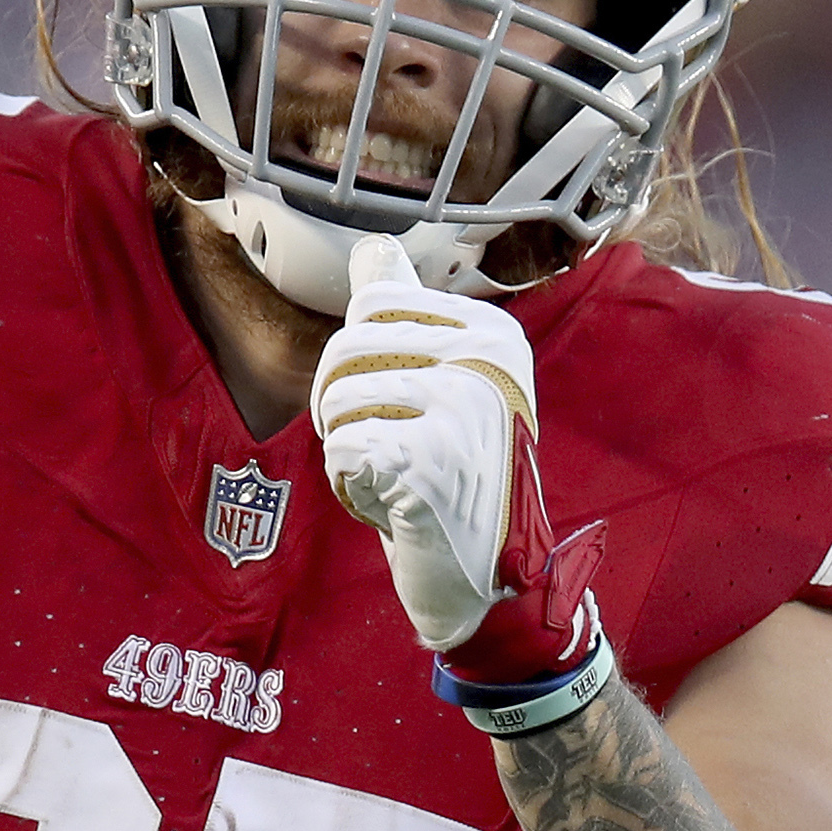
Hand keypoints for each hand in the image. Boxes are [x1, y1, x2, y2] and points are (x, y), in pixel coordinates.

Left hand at [311, 239, 601, 691]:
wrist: (494, 581)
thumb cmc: (463, 481)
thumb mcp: (447, 384)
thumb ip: (409, 317)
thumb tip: (372, 248)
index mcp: (492, 332)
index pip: (373, 301)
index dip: (359, 361)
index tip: (398, 407)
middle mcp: (485, 360)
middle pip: (347, 346)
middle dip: (341, 407)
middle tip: (385, 453)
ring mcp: (462, 407)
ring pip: (337, 399)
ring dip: (347, 452)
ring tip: (397, 479)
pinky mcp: (430, 459)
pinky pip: (342, 449)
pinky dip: (352, 487)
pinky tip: (395, 507)